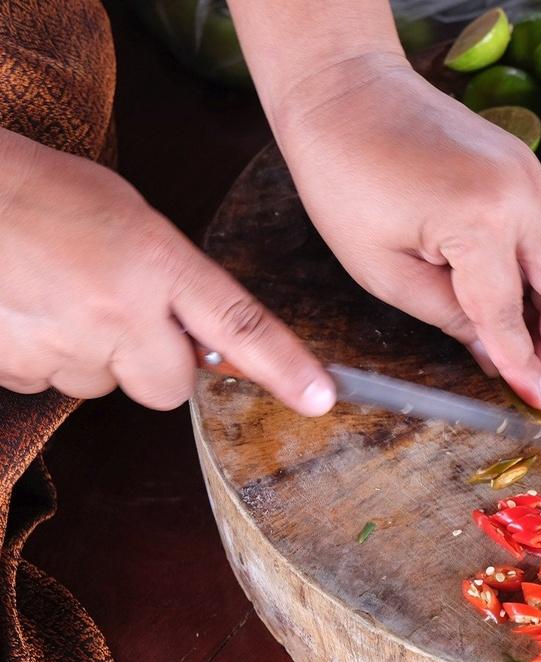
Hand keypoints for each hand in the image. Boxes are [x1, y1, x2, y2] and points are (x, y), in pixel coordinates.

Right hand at [0, 128, 334, 414]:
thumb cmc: (38, 192)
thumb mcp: (127, 215)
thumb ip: (173, 275)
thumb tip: (204, 333)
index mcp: (156, 263)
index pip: (239, 326)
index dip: (284, 367)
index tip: (319, 398)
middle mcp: (117, 313)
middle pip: (170, 387)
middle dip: (157, 365)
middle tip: (125, 318)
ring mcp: (63, 345)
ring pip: (105, 386)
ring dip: (95, 357)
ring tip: (60, 297)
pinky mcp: (15, 368)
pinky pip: (49, 384)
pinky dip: (45, 357)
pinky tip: (28, 309)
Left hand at [270, 53, 540, 409]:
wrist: (346, 93)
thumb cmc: (345, 179)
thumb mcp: (384, 270)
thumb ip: (449, 318)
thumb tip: (495, 357)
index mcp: (478, 221)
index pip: (512, 313)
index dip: (523, 363)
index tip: (534, 400)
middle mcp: (522, 195)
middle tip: (536, 368)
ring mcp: (531, 175)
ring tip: (530, 335)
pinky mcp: (527, 167)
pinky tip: (521, 292)